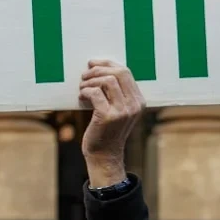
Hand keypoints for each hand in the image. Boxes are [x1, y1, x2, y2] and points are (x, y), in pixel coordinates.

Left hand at [78, 59, 143, 188]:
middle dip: (98, 69)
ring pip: (107, 80)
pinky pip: (95, 93)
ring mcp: (122, 111)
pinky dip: (85, 91)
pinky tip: (81, 96)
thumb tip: (99, 68)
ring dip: (90, 80)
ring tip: (82, 87)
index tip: (93, 64)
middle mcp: (134, 105)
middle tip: (85, 75)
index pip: (126, 72)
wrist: (104, 155)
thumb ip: (116, 93)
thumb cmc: (107, 130)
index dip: (108, 64)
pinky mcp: (107, 117)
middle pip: (119, 73)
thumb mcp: (118, 110)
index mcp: (138, 101)